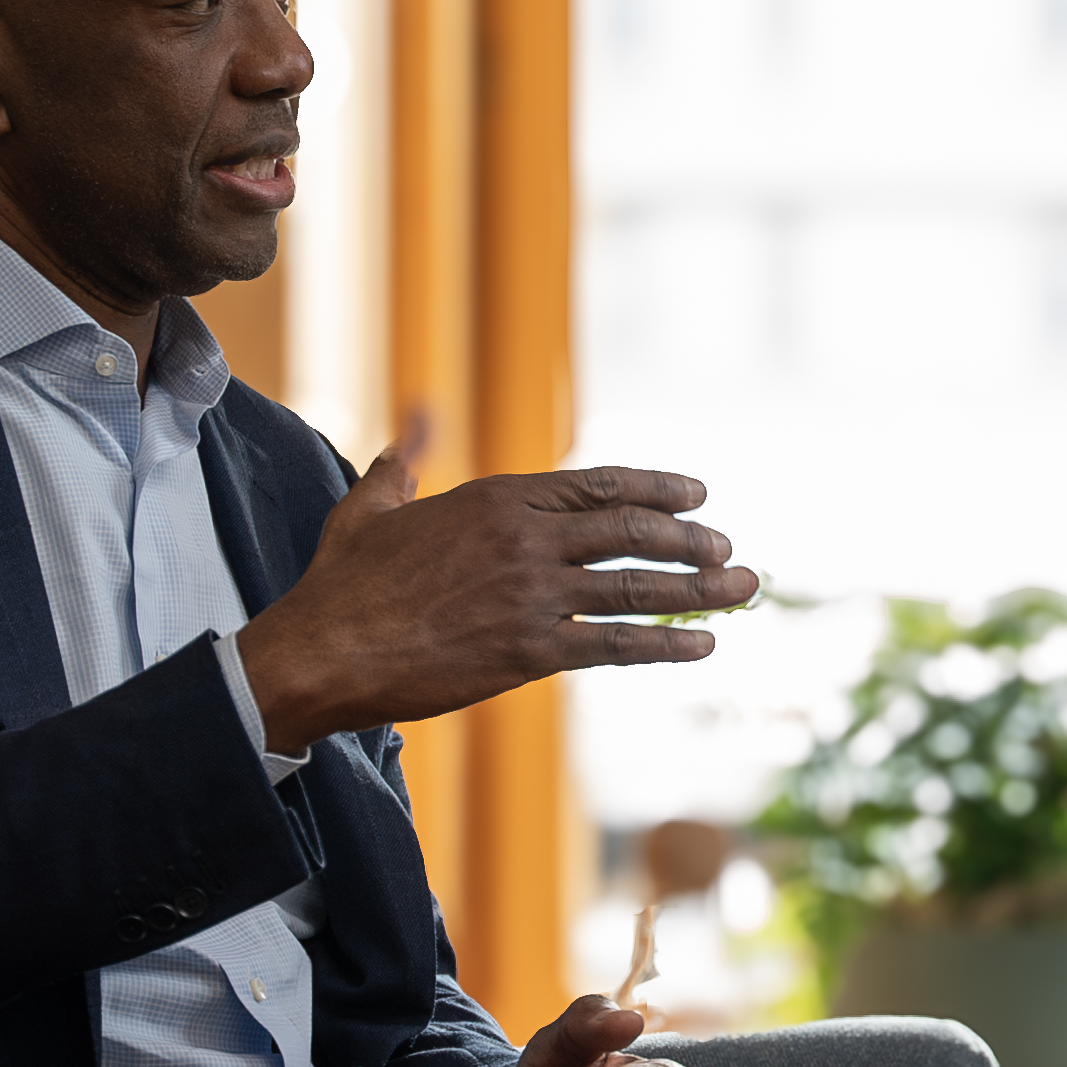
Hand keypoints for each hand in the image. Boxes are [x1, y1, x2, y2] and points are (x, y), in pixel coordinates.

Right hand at [238, 428, 759, 747]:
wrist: (323, 651)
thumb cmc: (343, 583)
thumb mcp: (373, 504)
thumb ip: (407, 458)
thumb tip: (418, 414)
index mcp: (496, 499)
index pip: (597, 486)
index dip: (655, 488)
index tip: (698, 493)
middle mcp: (524, 540)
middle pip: (629, 532)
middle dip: (690, 539)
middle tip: (729, 549)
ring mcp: (531, 596)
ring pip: (635, 588)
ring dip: (698, 589)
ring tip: (744, 588)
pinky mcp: (529, 652)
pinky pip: (615, 645)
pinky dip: (666, 644)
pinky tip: (703, 645)